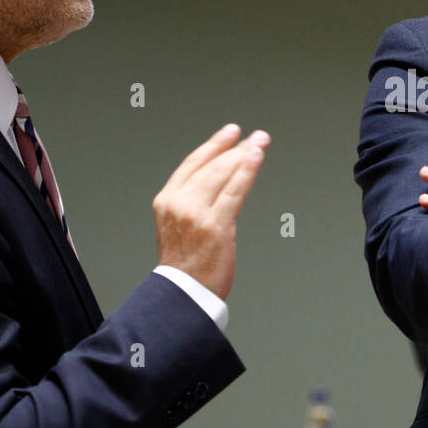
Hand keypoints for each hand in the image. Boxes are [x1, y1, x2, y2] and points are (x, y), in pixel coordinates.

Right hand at [153, 124, 268, 299]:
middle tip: (255, 137)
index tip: (230, 133)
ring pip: (223, 175)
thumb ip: (196, 204)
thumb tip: (227, 184)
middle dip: (235, 148)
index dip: (213, 145)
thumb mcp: (180, 226)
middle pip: (211, 166)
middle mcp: (178, 203)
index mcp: (167, 201)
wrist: (182, 294)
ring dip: (245, 155)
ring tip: (261, 142)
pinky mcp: (215, 226)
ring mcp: (196, 214)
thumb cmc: (185, 266)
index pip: (193, 164)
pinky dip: (247, 171)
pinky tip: (256, 157)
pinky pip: (234, 191)